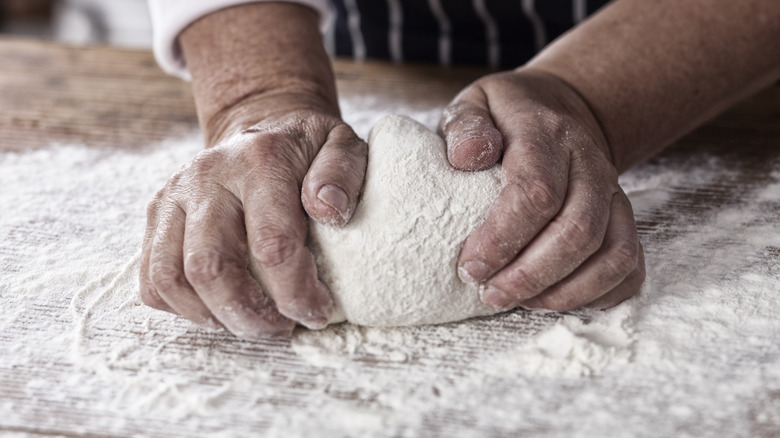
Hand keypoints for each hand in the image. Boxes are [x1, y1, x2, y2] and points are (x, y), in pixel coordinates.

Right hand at [139, 109, 366, 337]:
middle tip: (280, 327)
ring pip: (170, 278)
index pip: (271, 245)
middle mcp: (207, 176)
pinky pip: (151, 278)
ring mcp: (173, 196)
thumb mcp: (341, 146)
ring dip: (212, 316)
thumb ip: (342, 173)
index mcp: (259, 162)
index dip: (295, 293)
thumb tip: (329, 211)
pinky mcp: (157, 215)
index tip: (317, 312)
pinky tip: (221, 309)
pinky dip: (182, 307)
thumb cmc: (306, 149)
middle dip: (248, 315)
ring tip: (251, 322)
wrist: (259, 126)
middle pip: (209, 268)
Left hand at [440, 68, 644, 310]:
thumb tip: (467, 157)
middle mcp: (590, 164)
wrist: (561, 108)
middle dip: (531, 275)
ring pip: (612, 254)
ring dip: (565, 291)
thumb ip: (465, 126)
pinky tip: (555, 299)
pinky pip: (629, 267)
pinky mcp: (624, 218)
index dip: (503, 238)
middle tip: (490, 293)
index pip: (536, 192)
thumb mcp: (475, 103)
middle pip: (577, 231)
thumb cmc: (506, 116)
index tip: (470, 266)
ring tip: (519, 302)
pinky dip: (598, 294)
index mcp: (546, 134)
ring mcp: (613, 193)